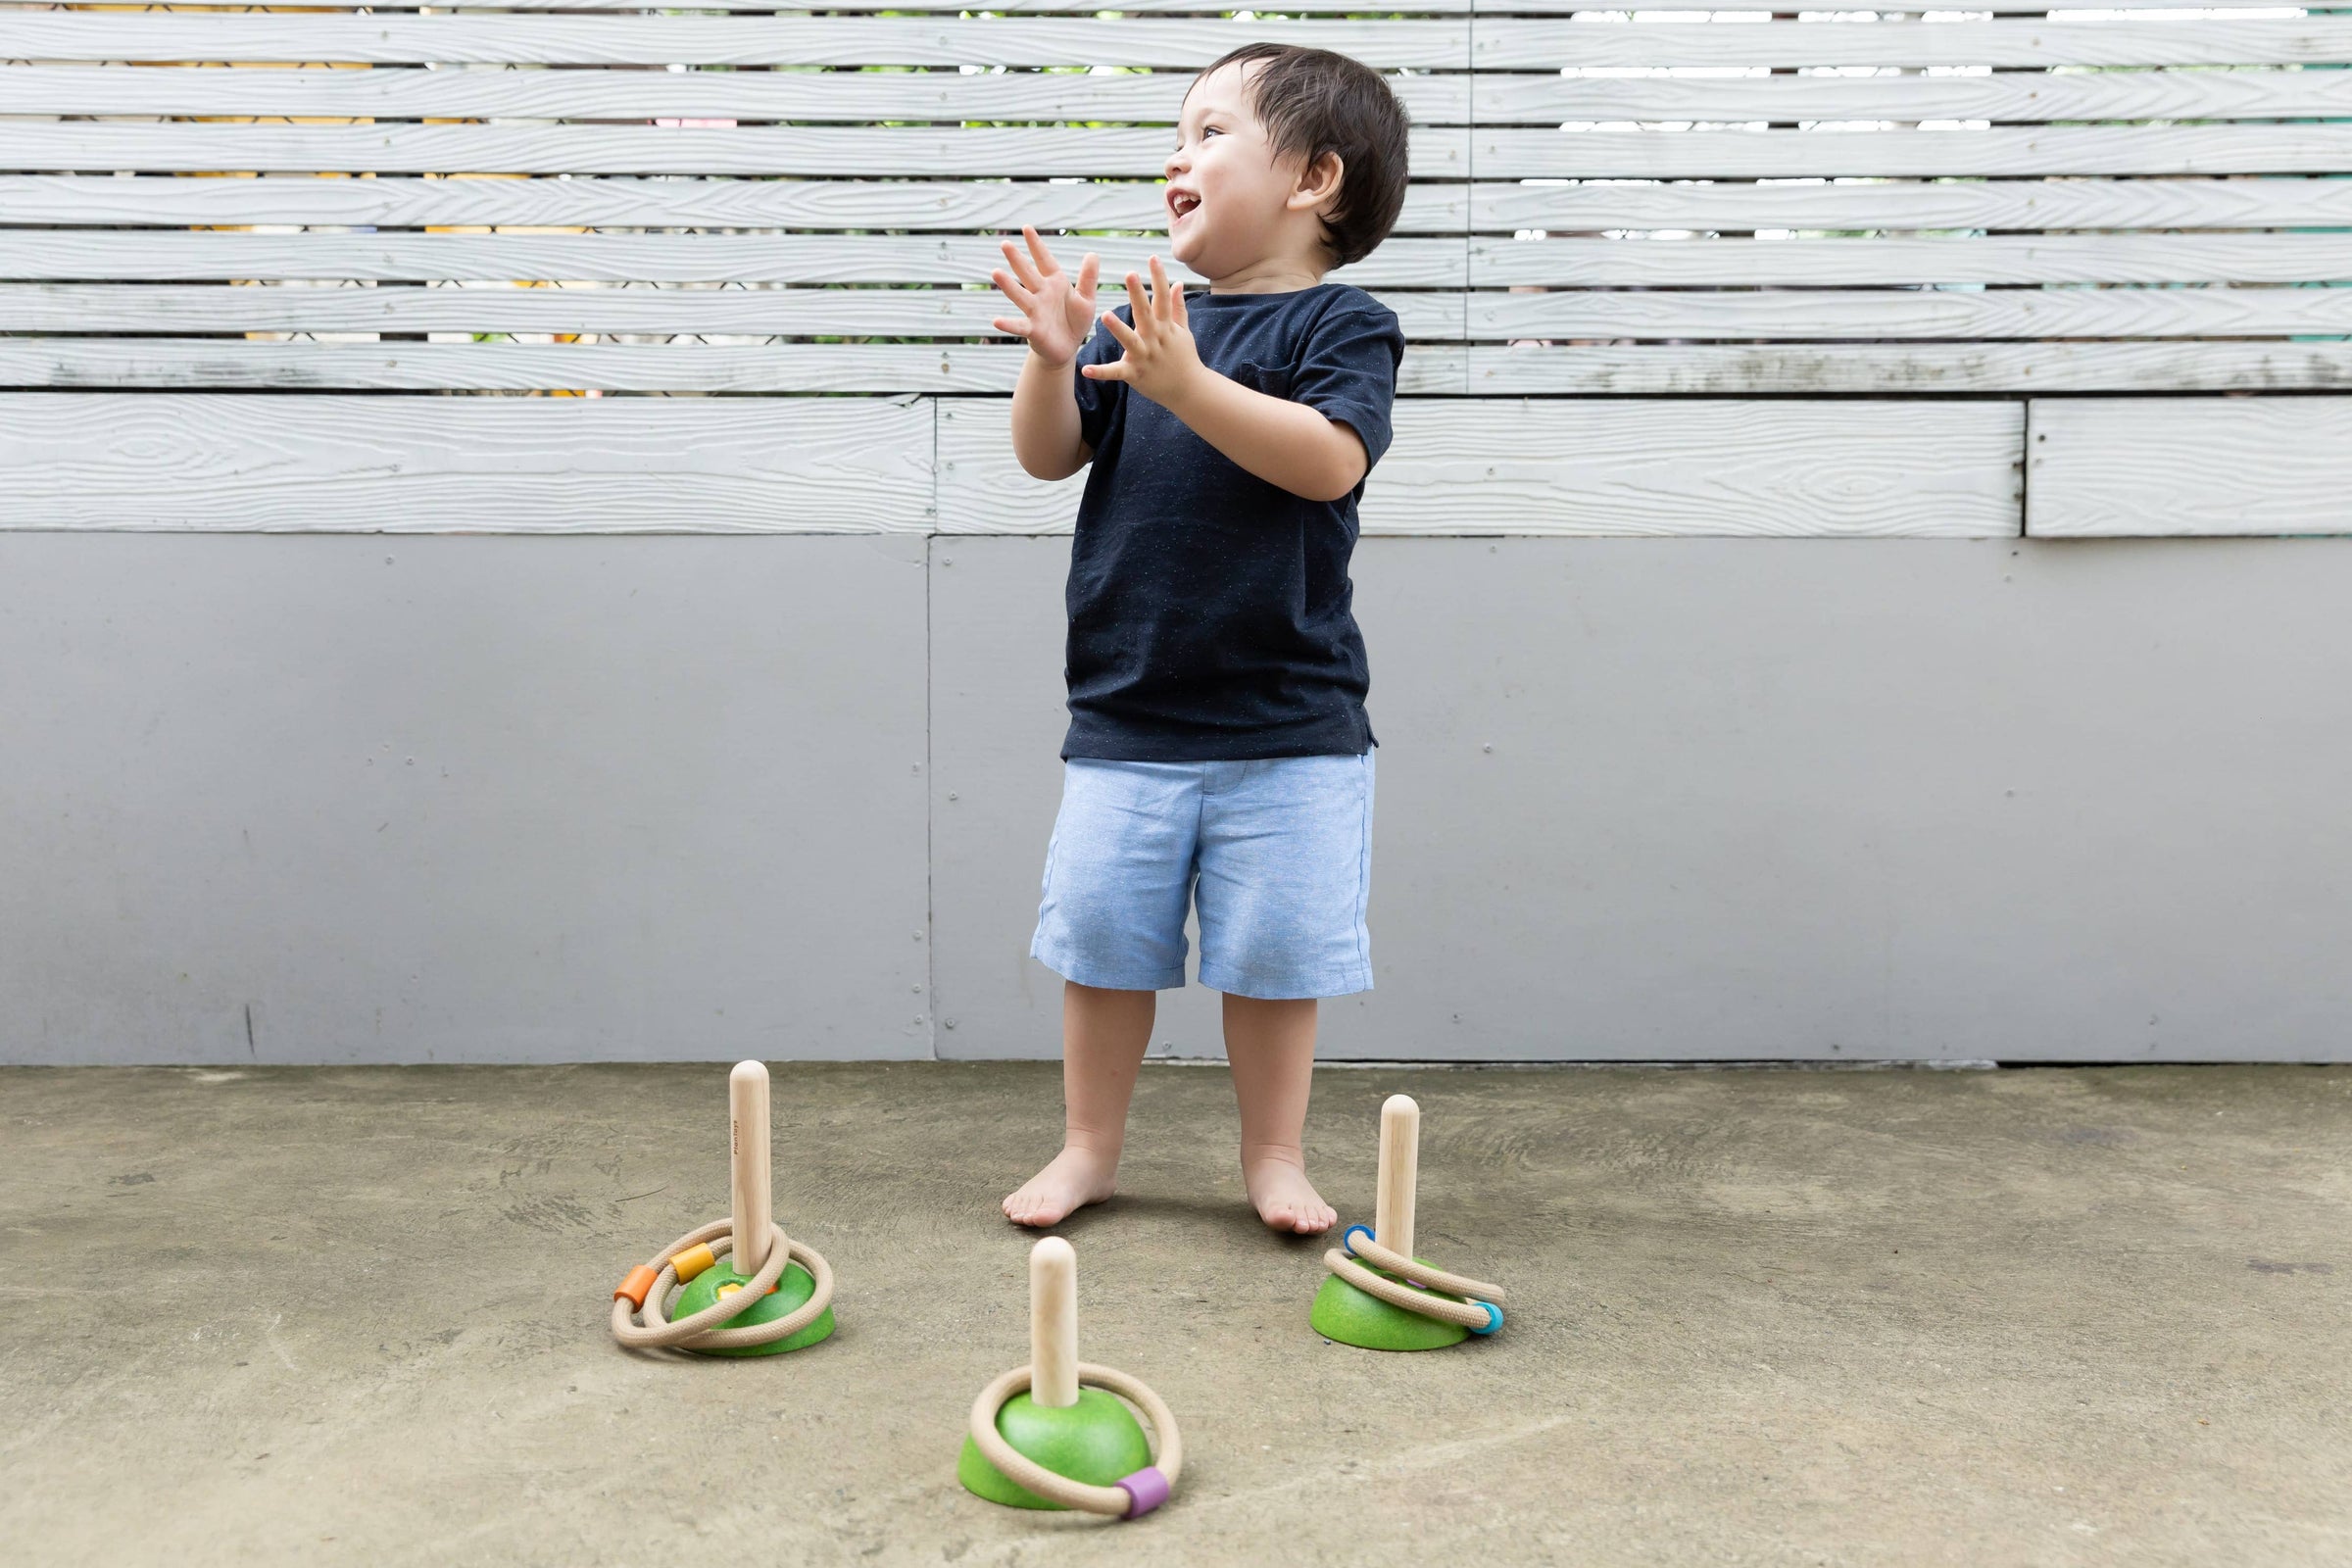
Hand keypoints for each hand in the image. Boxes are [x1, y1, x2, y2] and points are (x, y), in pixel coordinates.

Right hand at [990, 225, 1098, 368]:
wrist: (1067, 348)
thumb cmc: (1075, 322)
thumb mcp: (1086, 299)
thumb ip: (1088, 278)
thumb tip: (1092, 253)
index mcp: (1055, 283)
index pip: (1044, 260)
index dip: (1036, 245)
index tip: (1026, 228)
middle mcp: (1041, 294)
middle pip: (1027, 274)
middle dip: (1017, 259)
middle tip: (1005, 244)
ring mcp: (1035, 311)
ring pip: (1020, 296)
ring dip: (1008, 285)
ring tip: (995, 273)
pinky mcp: (1033, 330)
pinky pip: (1019, 326)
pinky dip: (1008, 324)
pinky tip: (996, 321)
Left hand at [1083, 256, 1205, 408]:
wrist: (1189, 390)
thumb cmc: (1184, 358)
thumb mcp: (1183, 331)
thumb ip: (1178, 307)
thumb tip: (1177, 282)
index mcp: (1166, 327)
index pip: (1163, 298)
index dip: (1158, 277)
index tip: (1153, 257)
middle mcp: (1156, 339)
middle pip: (1146, 313)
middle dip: (1138, 294)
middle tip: (1130, 273)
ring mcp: (1145, 357)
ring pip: (1130, 341)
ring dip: (1118, 328)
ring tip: (1105, 314)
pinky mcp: (1135, 374)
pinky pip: (1115, 373)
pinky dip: (1101, 372)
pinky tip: (1085, 370)